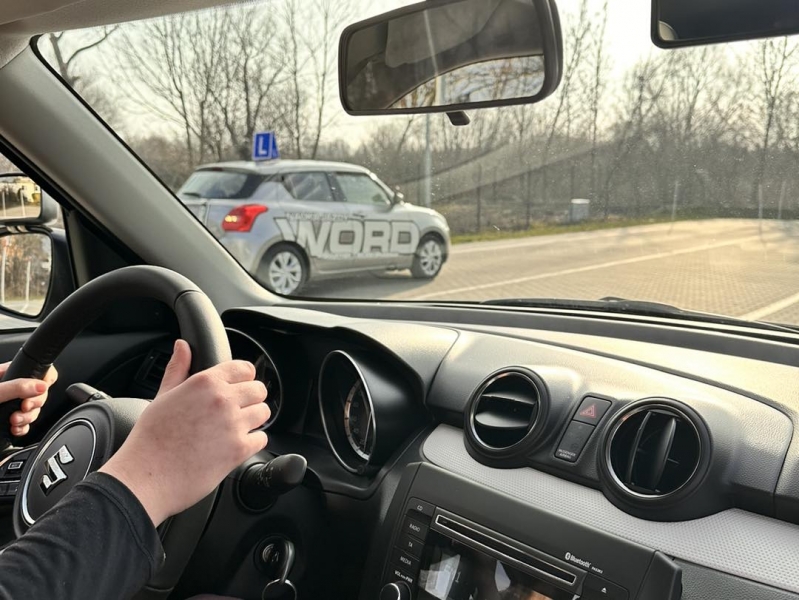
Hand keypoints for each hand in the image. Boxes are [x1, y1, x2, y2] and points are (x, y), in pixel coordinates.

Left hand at [0, 363, 57, 436]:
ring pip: (34, 410)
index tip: (39, 390)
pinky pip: (25, 424)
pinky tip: (14, 429)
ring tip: (14, 421)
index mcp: (10, 372)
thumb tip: (42, 386)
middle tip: (24, 408)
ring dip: (27, 418)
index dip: (45, 380)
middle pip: (40, 393)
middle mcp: (13, 387)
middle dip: (34, 405)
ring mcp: (12, 404)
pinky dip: (22, 428)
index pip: (39, 370)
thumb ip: (16, 387)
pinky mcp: (7, 419)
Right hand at [99, 340, 268, 525]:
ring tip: (233, 429)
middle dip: (250, 399)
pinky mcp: (239, 449)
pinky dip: (252, 443)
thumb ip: (178, 368)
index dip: (243, 378)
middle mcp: (223, 399)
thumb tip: (182, 346)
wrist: (145, 476)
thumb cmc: (150, 438)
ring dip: (253, 420)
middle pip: (259, 390)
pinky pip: (262, 438)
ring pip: (264, 413)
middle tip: (235, 411)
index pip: (245, 368)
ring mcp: (233, 424)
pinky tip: (233, 446)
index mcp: (205, 382)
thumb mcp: (163, 396)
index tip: (238, 388)